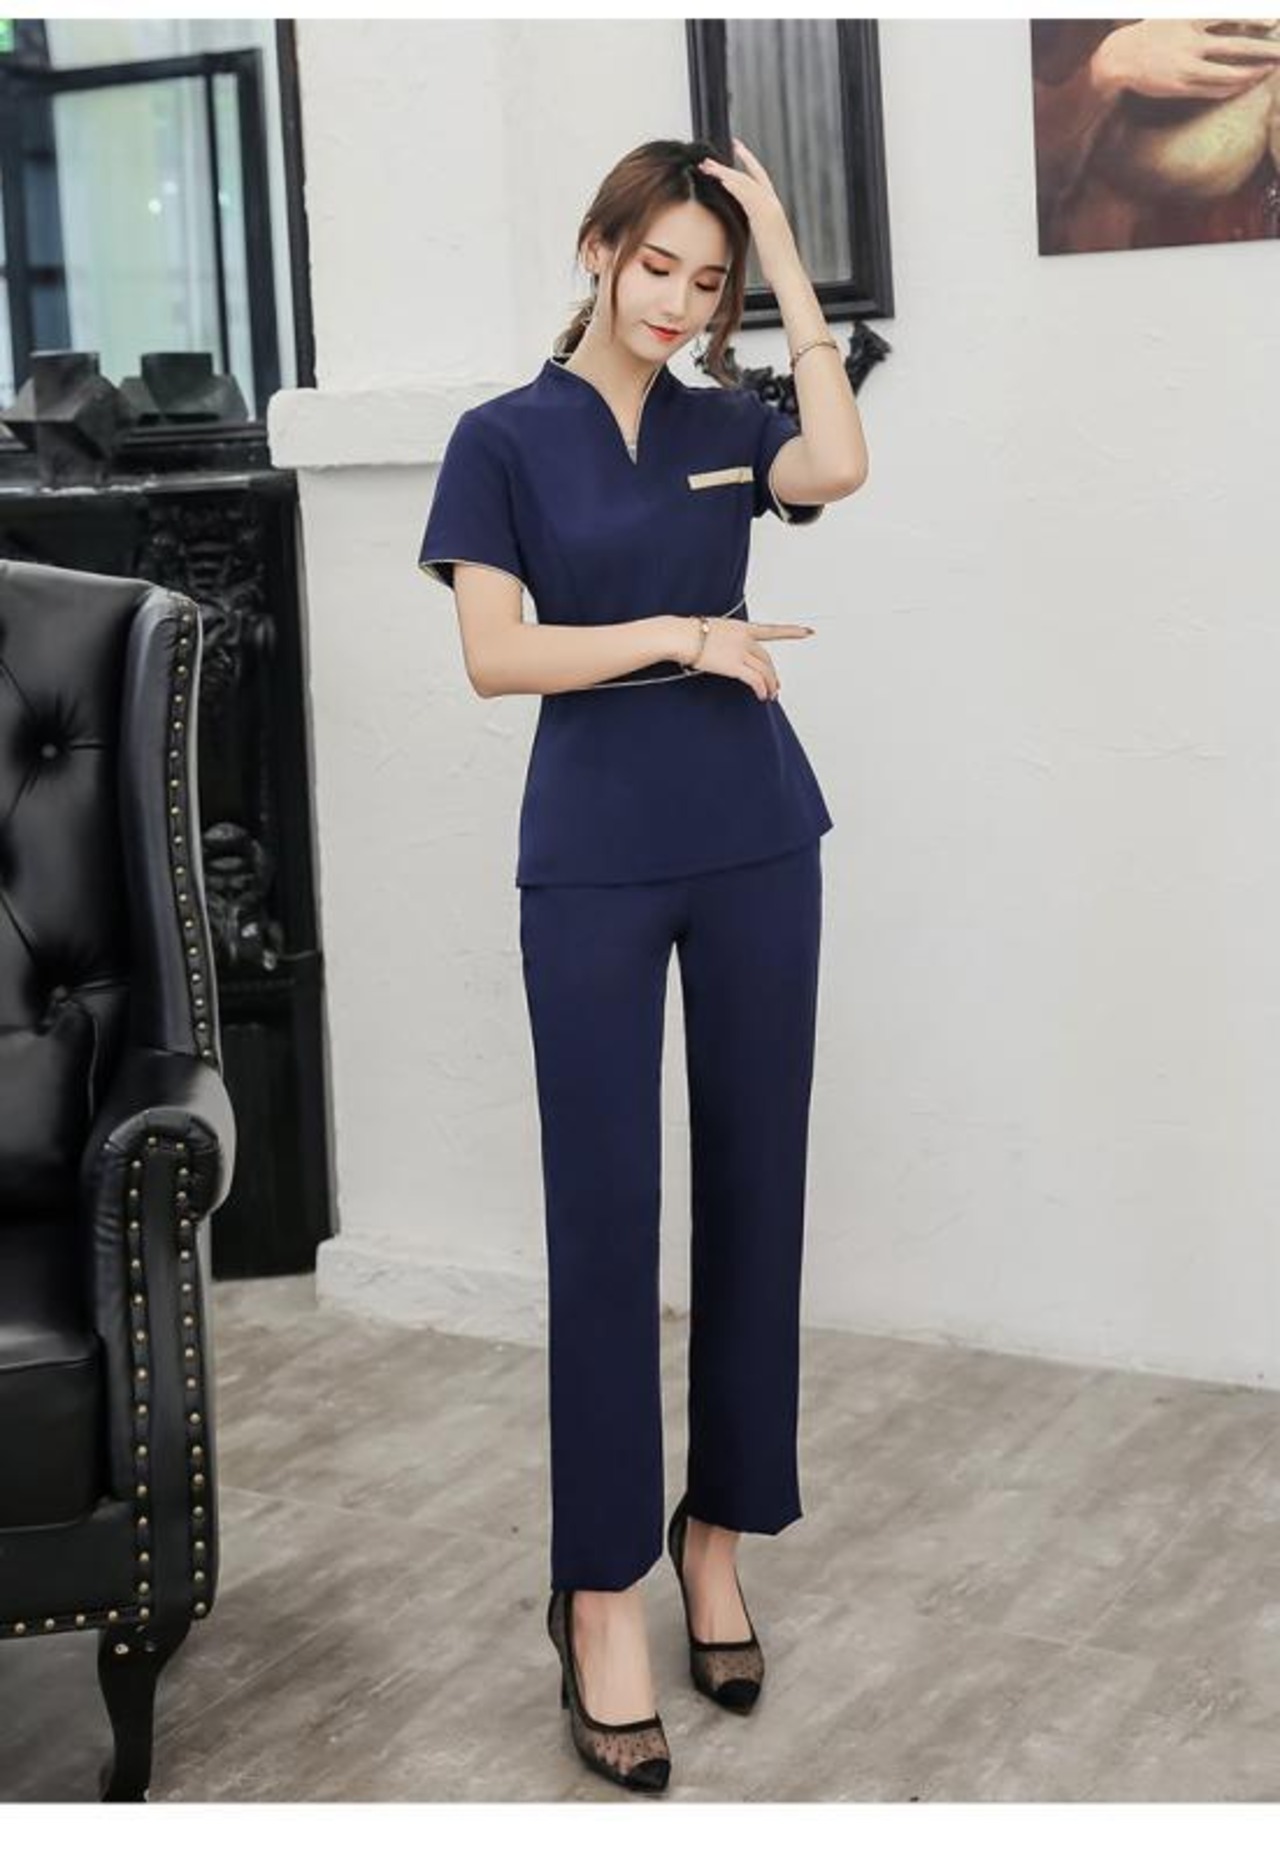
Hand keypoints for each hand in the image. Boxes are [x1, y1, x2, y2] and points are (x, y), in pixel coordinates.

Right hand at [679, 614, 814, 702]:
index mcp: (742, 627)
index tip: (808, 632)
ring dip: (770, 685)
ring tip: (770, 695)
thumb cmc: (688, 634)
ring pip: (765, 671)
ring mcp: (741, 651)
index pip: (772, 630)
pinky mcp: (735, 665)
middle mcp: (745, 638)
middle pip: (767, 658)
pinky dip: (762, 689)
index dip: (792, 632)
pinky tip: (762, 696)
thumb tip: (721, 649)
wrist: (680, 636)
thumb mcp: (711, 630)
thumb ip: (724, 639)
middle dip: (773, 674)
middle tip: (776, 686)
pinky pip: (755, 680)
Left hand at [696, 137, 798, 279]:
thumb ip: (758, 227)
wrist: (787, 274)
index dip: (747, 162)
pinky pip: (747, 196)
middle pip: (749, 176)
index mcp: (773, 208)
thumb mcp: (765, 242)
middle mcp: (773, 204)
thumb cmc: (776, 265)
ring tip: (707, 167)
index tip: (735, 148)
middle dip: (728, 166)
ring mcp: (770, 208)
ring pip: (746, 182)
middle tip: (709, 159)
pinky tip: (722, 180)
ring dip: (725, 173)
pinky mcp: (765, 216)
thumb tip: (747, 226)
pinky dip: (734, 186)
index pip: (759, 178)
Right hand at [1094, 19, 1279, 99]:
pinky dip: (1231, 86)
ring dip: (1250, 73)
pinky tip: (1243, 83)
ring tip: (1267, 71)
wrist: (1119, 57)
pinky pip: (1212, 89)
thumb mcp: (1174, 12)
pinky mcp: (1180, 86)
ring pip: (1227, 73)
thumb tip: (1230, 13)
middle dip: (1262, 50)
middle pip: (1236, 46)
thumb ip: (1201, 12)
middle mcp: (1191, 42)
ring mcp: (1186, 67)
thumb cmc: (1151, 32)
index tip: (1273, 20)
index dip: (1254, 18)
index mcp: (1190, 18)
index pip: (1231, 15)